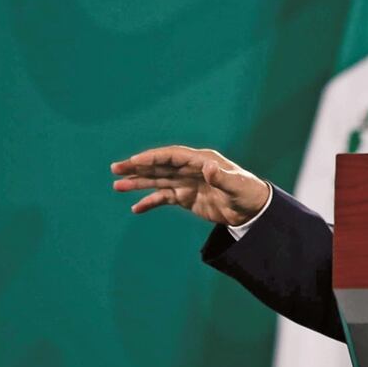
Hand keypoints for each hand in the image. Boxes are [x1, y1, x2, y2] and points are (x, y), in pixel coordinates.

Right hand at [111, 146, 269, 225]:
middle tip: (115, 168)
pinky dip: (150, 202)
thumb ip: (221, 177)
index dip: (153, 157)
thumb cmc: (248, 193)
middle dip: (138, 167)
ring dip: (138, 182)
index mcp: (202, 160)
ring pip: (158, 181)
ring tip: (117, 185)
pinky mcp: (186, 198)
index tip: (134, 162)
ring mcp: (187, 183)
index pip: (172, 156)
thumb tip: (207, 167)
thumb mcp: (236, 185)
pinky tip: (136, 208)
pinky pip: (164, 198)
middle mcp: (191, 169)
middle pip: (160, 166)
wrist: (252, 210)